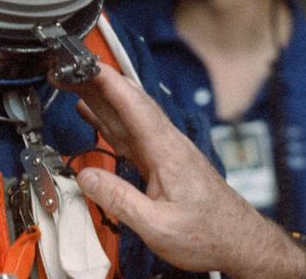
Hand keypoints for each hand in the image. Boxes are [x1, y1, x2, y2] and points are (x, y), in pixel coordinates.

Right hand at [55, 63, 305, 277]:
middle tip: (66, 68)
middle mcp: (167, 144)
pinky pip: (129, 133)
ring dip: (100, 97)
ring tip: (72, 82)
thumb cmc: (208, 234)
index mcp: (167, 152)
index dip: (110, 82)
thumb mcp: (159, 227)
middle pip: (129, 103)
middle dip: (97, 82)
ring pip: (128, 116)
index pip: (135, 106)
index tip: (86, 64)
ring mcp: (165, 150)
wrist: (239, 241)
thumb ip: (121, 200)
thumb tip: (86, 176)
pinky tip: (93, 112)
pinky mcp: (162, 161)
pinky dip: (108, 119)